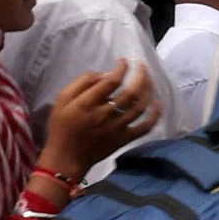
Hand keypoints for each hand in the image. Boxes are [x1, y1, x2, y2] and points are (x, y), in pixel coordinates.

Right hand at [41, 62, 157, 183]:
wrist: (66, 158)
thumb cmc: (62, 127)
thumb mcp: (61, 100)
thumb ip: (82, 84)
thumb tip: (105, 75)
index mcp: (87, 104)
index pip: (111, 82)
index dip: (121, 68)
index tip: (123, 61)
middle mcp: (105, 115)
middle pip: (131, 92)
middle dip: (140, 75)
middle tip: (141, 65)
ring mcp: (117, 128)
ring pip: (140, 107)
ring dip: (149, 90)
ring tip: (149, 78)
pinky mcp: (124, 139)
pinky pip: (145, 127)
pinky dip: (154, 115)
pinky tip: (156, 103)